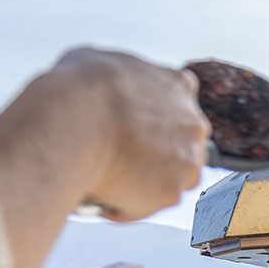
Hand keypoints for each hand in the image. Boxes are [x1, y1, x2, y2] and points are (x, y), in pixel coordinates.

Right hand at [53, 48, 209, 222]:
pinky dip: (127, 206)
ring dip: (146, 184)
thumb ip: (112, 78)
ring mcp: (185, 161)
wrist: (76, 120)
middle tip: (123, 161)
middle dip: (157, 156)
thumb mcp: (94, 61)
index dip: (156, 120)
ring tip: (110, 183)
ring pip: (171, 181)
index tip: (137, 130)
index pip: (179, 106)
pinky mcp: (170, 193)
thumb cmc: (80, 89)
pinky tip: (103, 197)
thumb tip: (95, 85)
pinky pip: (148, 205)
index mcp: (177, 86)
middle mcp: (192, 124)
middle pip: (182, 148)